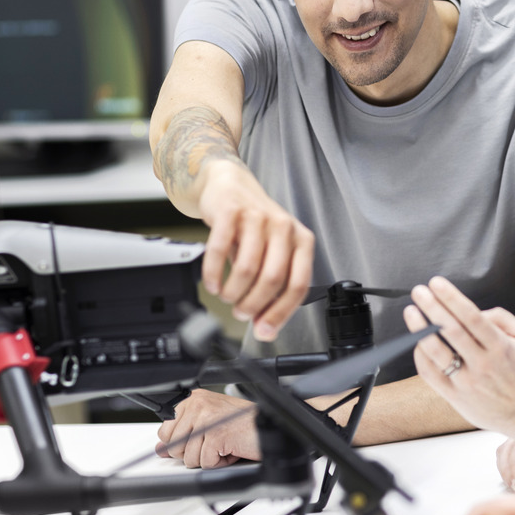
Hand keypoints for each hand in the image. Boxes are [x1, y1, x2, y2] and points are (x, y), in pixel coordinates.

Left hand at [154, 388, 259, 466]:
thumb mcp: (209, 426)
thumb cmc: (244, 424)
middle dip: (195, 452)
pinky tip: (231, 449)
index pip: (165, 432)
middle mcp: (198, 404)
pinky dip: (221, 463)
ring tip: (225, 445)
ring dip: (210, 459)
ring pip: (189, 458)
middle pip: (175, 447)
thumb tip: (162, 449)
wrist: (269, 426)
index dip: (182, 443)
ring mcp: (206, 419)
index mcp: (194, 399)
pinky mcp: (216, 434)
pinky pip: (206, 463)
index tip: (200, 439)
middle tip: (216, 442)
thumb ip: (183, 435)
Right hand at [199, 160, 313, 342]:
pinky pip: (219, 251)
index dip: (280, 312)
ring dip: (233, 293)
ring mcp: (257, 217)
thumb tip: (266, 327)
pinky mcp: (230, 212)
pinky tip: (213, 283)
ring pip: (246, 269)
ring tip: (227, 297)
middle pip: (272, 279)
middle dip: (253, 305)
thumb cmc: (255, 224)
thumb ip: (275, 287)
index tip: (265, 329)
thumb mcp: (274, 252)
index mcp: (301, 240)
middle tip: (241, 312)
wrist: (231, 185)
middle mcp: (283, 227)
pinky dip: (213, 275)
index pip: (298, 284)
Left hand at [402, 277, 514, 436]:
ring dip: (420, 330)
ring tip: (411, 312)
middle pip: (452, 331)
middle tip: (419, 291)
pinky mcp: (455, 396)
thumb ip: (502, 318)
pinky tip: (417, 342)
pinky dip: (421, 357)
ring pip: (438, 353)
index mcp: (500, 347)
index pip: (472, 317)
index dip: (452, 298)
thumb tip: (475, 310)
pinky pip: (431, 375)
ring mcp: (467, 381)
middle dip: (432, 307)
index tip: (436, 283)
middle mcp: (482, 364)